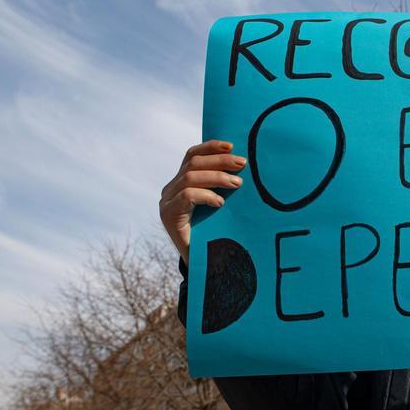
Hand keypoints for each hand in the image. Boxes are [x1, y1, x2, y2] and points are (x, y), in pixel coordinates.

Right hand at [159, 140, 246, 262]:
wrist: (204, 265)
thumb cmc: (216, 233)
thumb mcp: (220, 205)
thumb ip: (222, 186)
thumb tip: (243, 166)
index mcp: (181, 183)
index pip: (192, 156)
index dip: (210, 147)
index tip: (232, 145)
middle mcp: (170, 189)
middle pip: (193, 163)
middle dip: (220, 160)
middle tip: (242, 164)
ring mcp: (166, 202)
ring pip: (190, 177)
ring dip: (217, 177)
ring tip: (238, 185)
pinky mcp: (168, 216)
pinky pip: (187, 196)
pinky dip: (206, 195)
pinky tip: (220, 203)